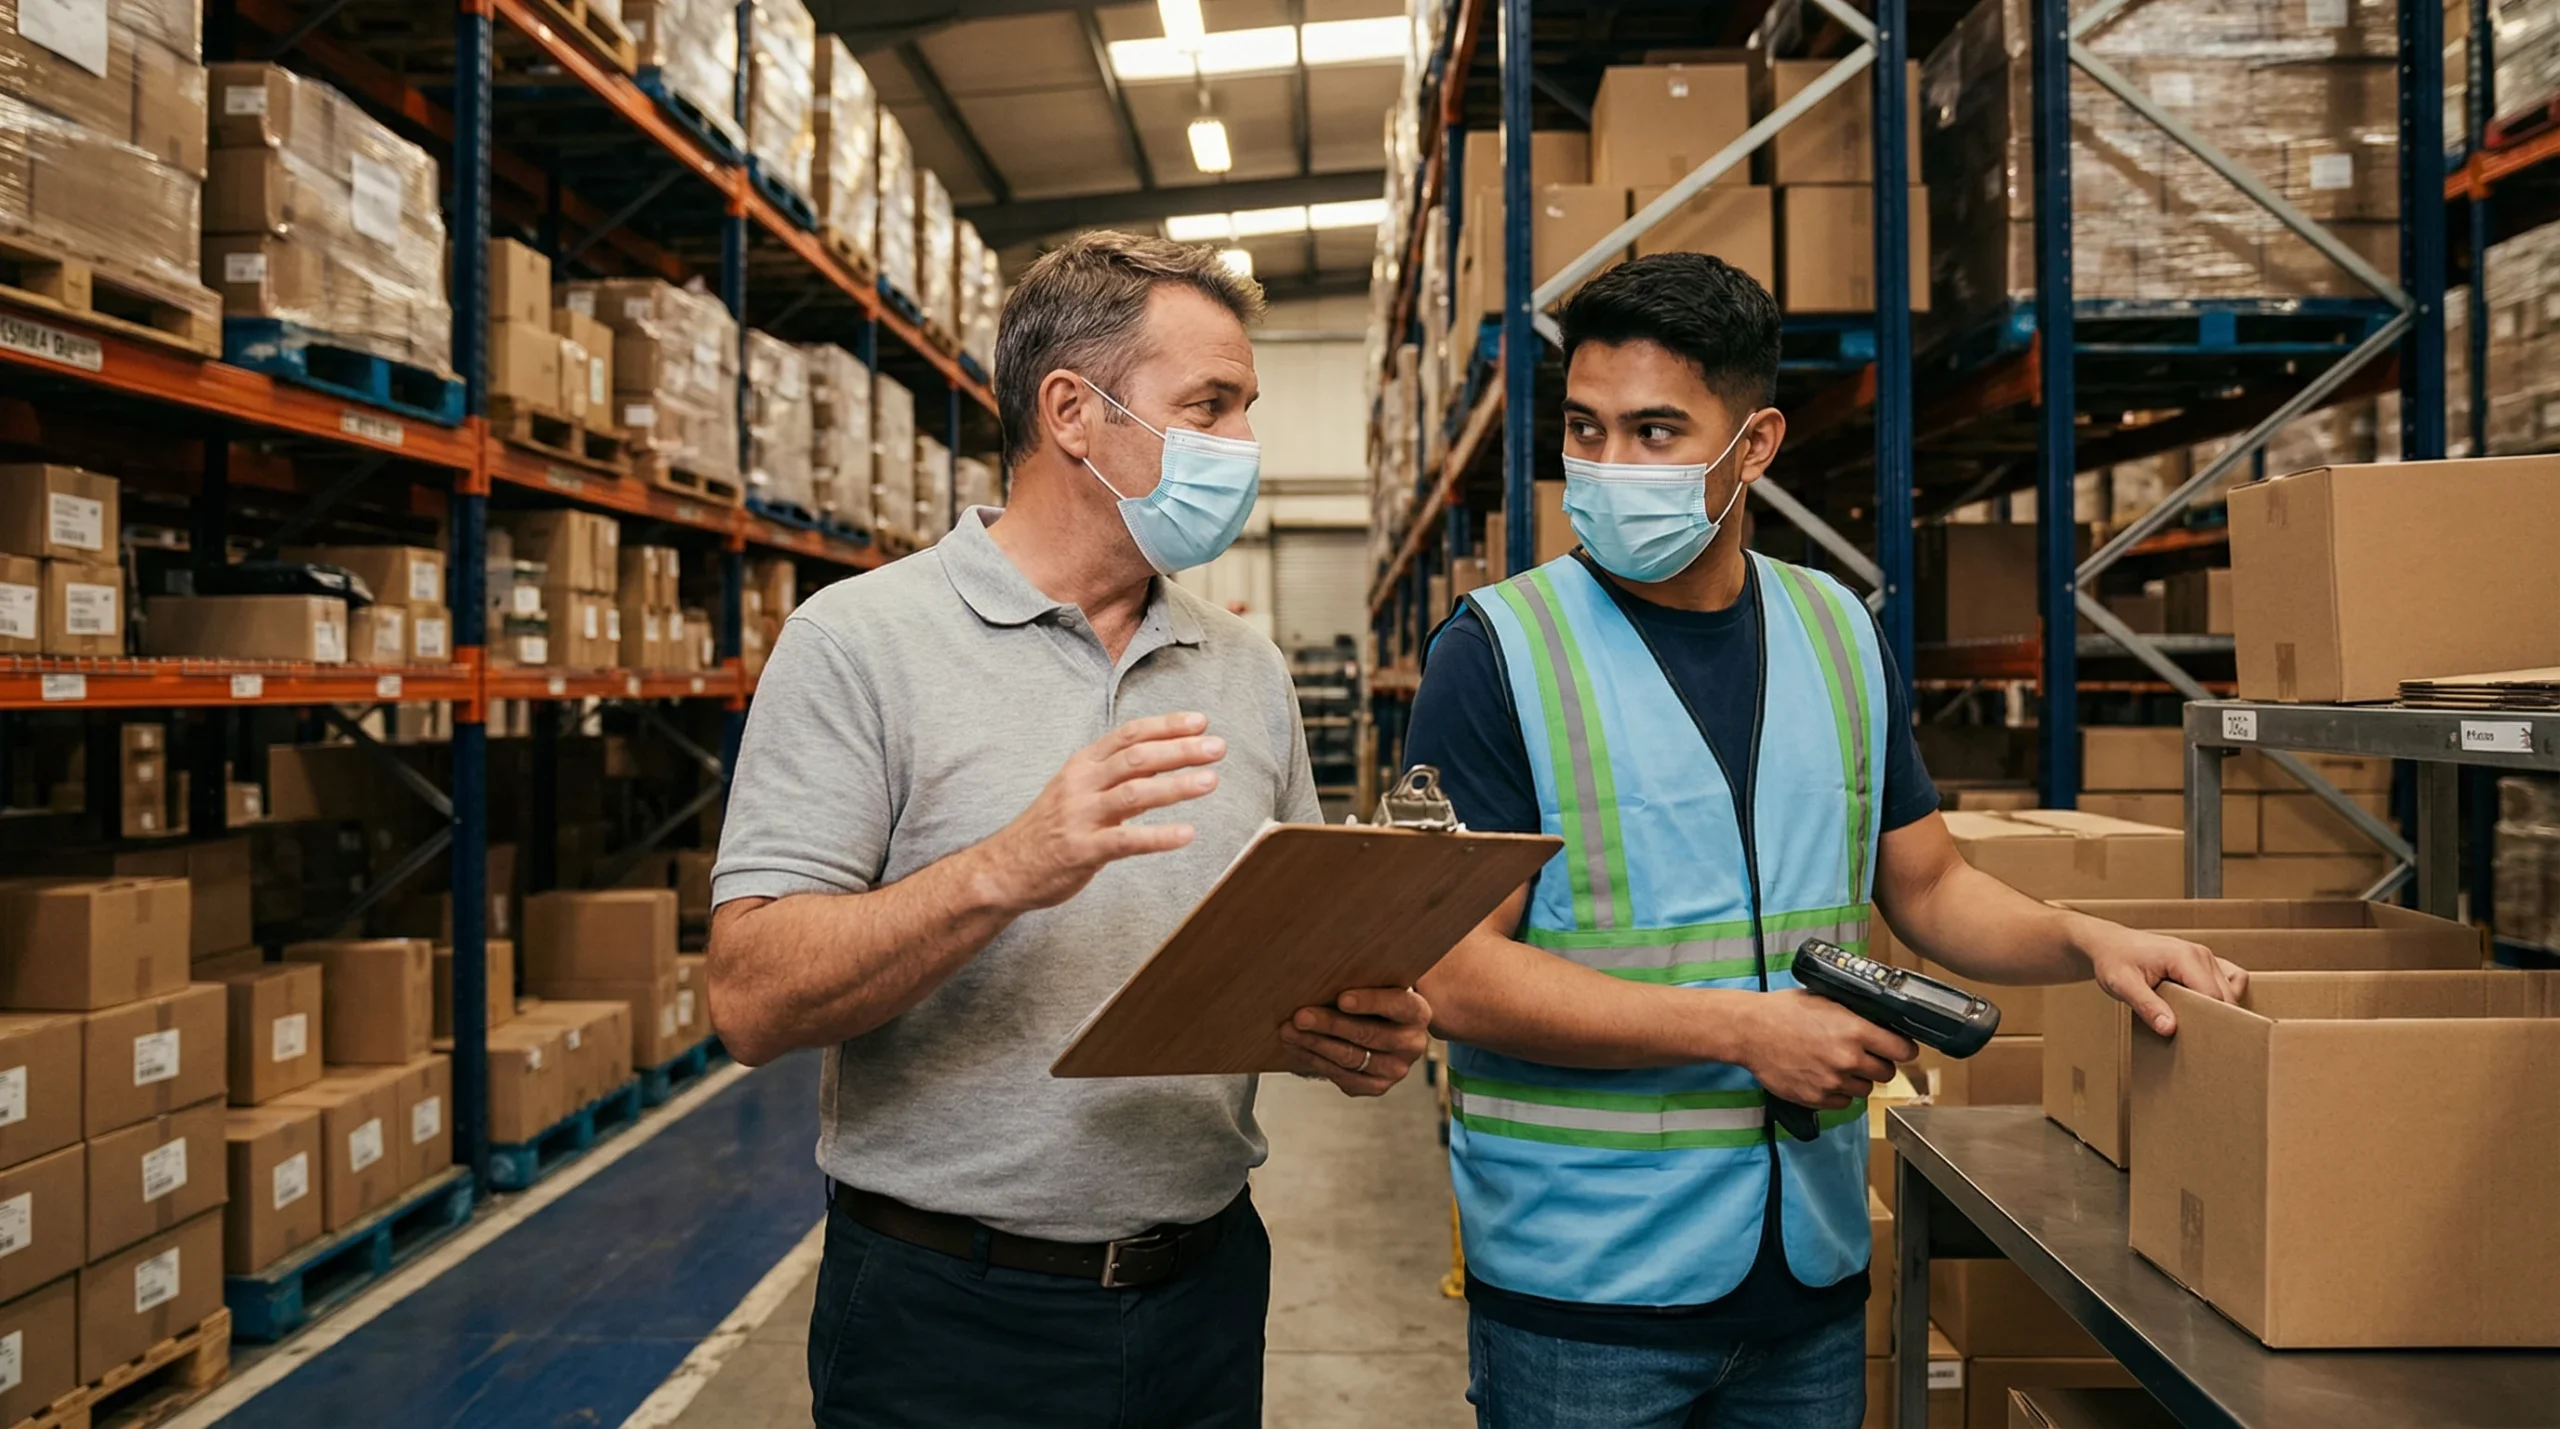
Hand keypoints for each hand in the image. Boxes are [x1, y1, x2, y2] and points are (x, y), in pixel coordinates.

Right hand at [975, 713, 1224, 912]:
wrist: (1005, 868)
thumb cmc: (1052, 827)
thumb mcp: (1079, 789)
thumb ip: (1118, 775)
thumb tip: (1166, 756)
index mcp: (1083, 764)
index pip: (1129, 735)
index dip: (1166, 725)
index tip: (1201, 721)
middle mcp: (1081, 784)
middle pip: (1137, 757)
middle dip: (1180, 749)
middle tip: (1217, 747)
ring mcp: (1080, 816)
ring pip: (1134, 793)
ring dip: (1176, 786)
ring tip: (1211, 781)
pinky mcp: (1082, 850)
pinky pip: (1125, 841)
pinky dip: (1158, 836)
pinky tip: (1186, 834)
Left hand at [1279, 987, 1432, 1096]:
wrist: (1385, 1026)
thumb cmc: (1375, 996)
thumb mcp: (1379, 982)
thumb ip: (1364, 977)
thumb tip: (1323, 973)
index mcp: (1417, 1011)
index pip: (1396, 1004)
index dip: (1369, 1002)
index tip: (1341, 998)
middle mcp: (1412, 1043)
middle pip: (1367, 1035)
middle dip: (1329, 1024)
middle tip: (1300, 1017)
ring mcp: (1396, 1069)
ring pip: (1351, 1058)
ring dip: (1314, 1045)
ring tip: (1289, 1031)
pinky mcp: (1377, 1086)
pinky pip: (1343, 1077)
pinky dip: (1316, 1061)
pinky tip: (1298, 1047)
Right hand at [1738, 990, 1918, 1109]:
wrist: (1750, 1031)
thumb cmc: (1784, 1011)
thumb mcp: (1826, 1001)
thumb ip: (1856, 1017)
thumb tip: (1880, 1025)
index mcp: (1854, 1030)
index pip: (1903, 1050)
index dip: (1904, 1050)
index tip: (1901, 1049)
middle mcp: (1848, 1059)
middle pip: (1887, 1073)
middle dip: (1880, 1064)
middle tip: (1867, 1056)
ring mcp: (1832, 1081)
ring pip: (1865, 1090)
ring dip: (1858, 1080)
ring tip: (1839, 1066)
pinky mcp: (1816, 1098)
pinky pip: (1842, 1103)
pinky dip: (1838, 1093)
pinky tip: (1825, 1078)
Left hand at [2074, 918, 2245, 1035]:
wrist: (2109, 943)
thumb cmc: (2114, 960)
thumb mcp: (2123, 985)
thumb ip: (2147, 1006)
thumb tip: (2170, 1029)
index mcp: (2184, 958)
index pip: (2213, 997)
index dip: (2209, 1021)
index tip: (2199, 1041)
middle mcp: (2201, 955)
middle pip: (2226, 996)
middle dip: (2215, 1018)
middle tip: (2195, 1038)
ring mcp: (2205, 957)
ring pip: (2230, 991)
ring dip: (2219, 1008)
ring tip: (2197, 1023)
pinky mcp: (2203, 961)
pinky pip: (2230, 980)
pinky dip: (2224, 995)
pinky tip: (2204, 1008)